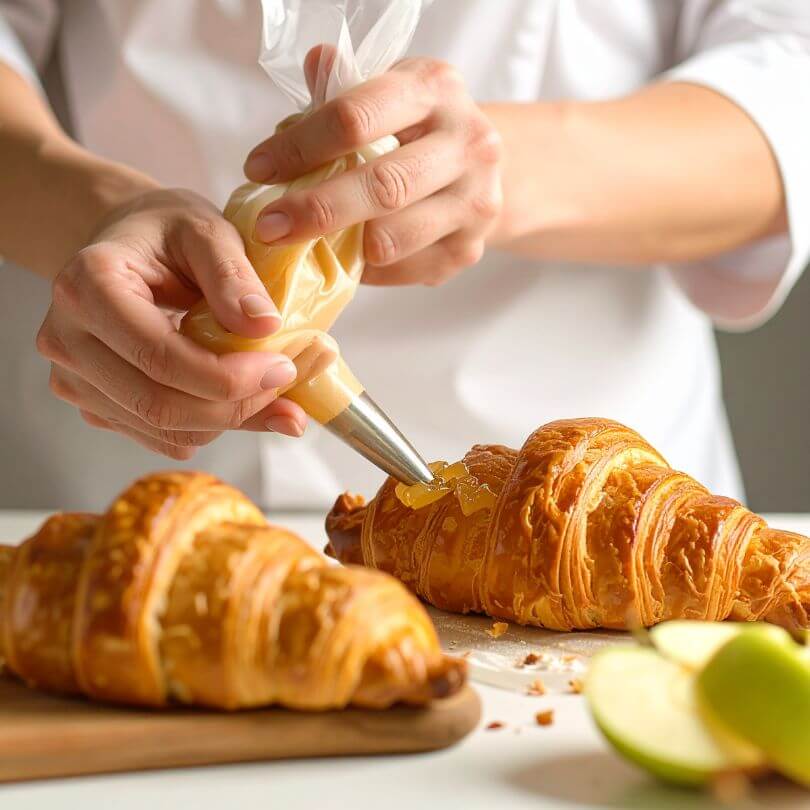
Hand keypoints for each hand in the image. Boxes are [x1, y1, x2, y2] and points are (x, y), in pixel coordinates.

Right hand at [36, 189, 307, 459]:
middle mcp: (66, 340)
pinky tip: (239, 398)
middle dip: (236, 406)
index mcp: (87, 288)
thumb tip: (265, 327)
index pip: (160, 357)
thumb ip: (234, 276)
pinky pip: (160, 436)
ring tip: (272, 389)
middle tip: (286, 383)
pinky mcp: (93, 404)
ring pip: (163, 430)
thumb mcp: (205, 231)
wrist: (127, 244)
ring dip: (229, 420)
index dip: (228, 376)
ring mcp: (73, 379)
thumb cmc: (165, 231)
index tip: (282, 367)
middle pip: (159, 405)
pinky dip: (210, 425)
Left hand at [243, 56, 501, 285]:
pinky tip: (349, 255)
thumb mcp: (388, 92)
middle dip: (315, 210)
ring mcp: (475, 202)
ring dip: (340, 247)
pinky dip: (366, 269)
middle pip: (381, 187)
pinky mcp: (468, 250)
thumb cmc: (419, 128)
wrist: (488, 169)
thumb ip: (347, 88)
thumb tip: (316, 65)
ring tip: (307, 243)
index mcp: (435, 90)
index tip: (259, 169)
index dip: (299, 147)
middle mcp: (467, 144)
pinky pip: (402, 270)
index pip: (357, 117)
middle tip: (268, 228)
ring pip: (392, 238)